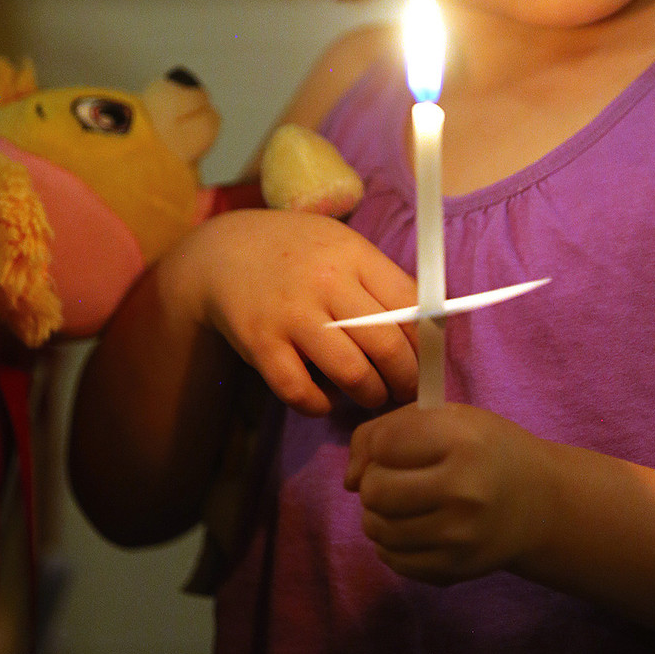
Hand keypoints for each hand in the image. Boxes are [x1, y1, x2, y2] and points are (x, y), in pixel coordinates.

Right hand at [161, 209, 417, 415]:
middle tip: (406, 389)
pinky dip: (320, 405)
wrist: (224, 251)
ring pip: (351, 373)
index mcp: (354, 255)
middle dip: (405, 379)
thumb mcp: (342, 248)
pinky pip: (301, 391)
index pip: (410, 306)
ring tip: (372, 395)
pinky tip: (325, 400)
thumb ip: (380, 281)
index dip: (427, 343)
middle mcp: (325, 282)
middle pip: (387, 345)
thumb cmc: (297, 253)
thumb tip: (430, 326)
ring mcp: (291, 314)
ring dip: (370, 395)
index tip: (429, 361)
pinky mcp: (260, 343)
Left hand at [344, 403, 552, 584]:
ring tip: (399, 502)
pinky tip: (410, 526)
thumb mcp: (448, 417)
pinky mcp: (454, 569)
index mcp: (461, 442)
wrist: (539, 502)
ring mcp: (458, 536)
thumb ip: (389, 429)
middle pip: (374, 490)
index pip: (383, 444)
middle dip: (372, 482)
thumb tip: (349, 478)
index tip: (393, 447)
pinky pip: (392, 559)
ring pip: (377, 528)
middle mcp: (461, 491)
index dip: (376, 444)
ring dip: (377, 513)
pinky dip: (389, 542)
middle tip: (392, 478)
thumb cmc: (487, 448)